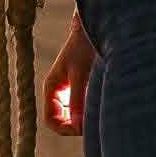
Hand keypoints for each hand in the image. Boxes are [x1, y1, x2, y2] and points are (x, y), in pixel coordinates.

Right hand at [44, 18, 96, 136]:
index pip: (51, 120)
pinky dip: (93, 111)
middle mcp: (59, 92)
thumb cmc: (85, 47)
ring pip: (75, 116)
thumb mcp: (81, 75)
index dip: (65, 128)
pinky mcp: (84, 89)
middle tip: (96, 121)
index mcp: (51, 88)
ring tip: (101, 110)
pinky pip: (85, 108)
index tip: (82, 127)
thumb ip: (77, 100)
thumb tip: (78, 127)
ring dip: (86, 118)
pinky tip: (104, 103)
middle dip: (77, 125)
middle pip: (63, 121)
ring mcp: (71, 91)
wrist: (96, 28)